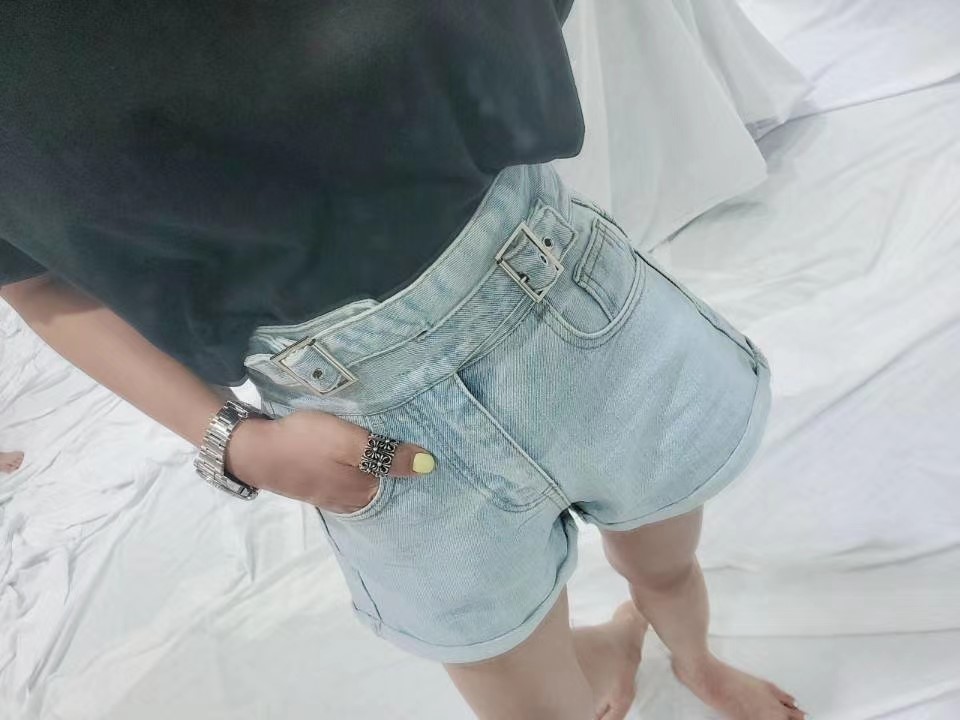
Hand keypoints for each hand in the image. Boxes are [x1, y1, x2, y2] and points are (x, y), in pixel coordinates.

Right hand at [224, 410, 435, 511]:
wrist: (254, 450)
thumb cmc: (305, 442)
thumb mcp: (350, 442)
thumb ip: (388, 455)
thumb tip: (428, 466)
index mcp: (365, 492)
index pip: (403, 481)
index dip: (414, 462)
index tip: (429, 443)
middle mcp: (354, 501)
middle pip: (387, 484)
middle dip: (400, 467)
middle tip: (415, 439)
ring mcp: (335, 497)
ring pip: (369, 481)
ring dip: (381, 467)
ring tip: (395, 444)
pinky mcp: (321, 487)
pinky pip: (351, 479)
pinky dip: (361, 468)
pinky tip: (362, 455)